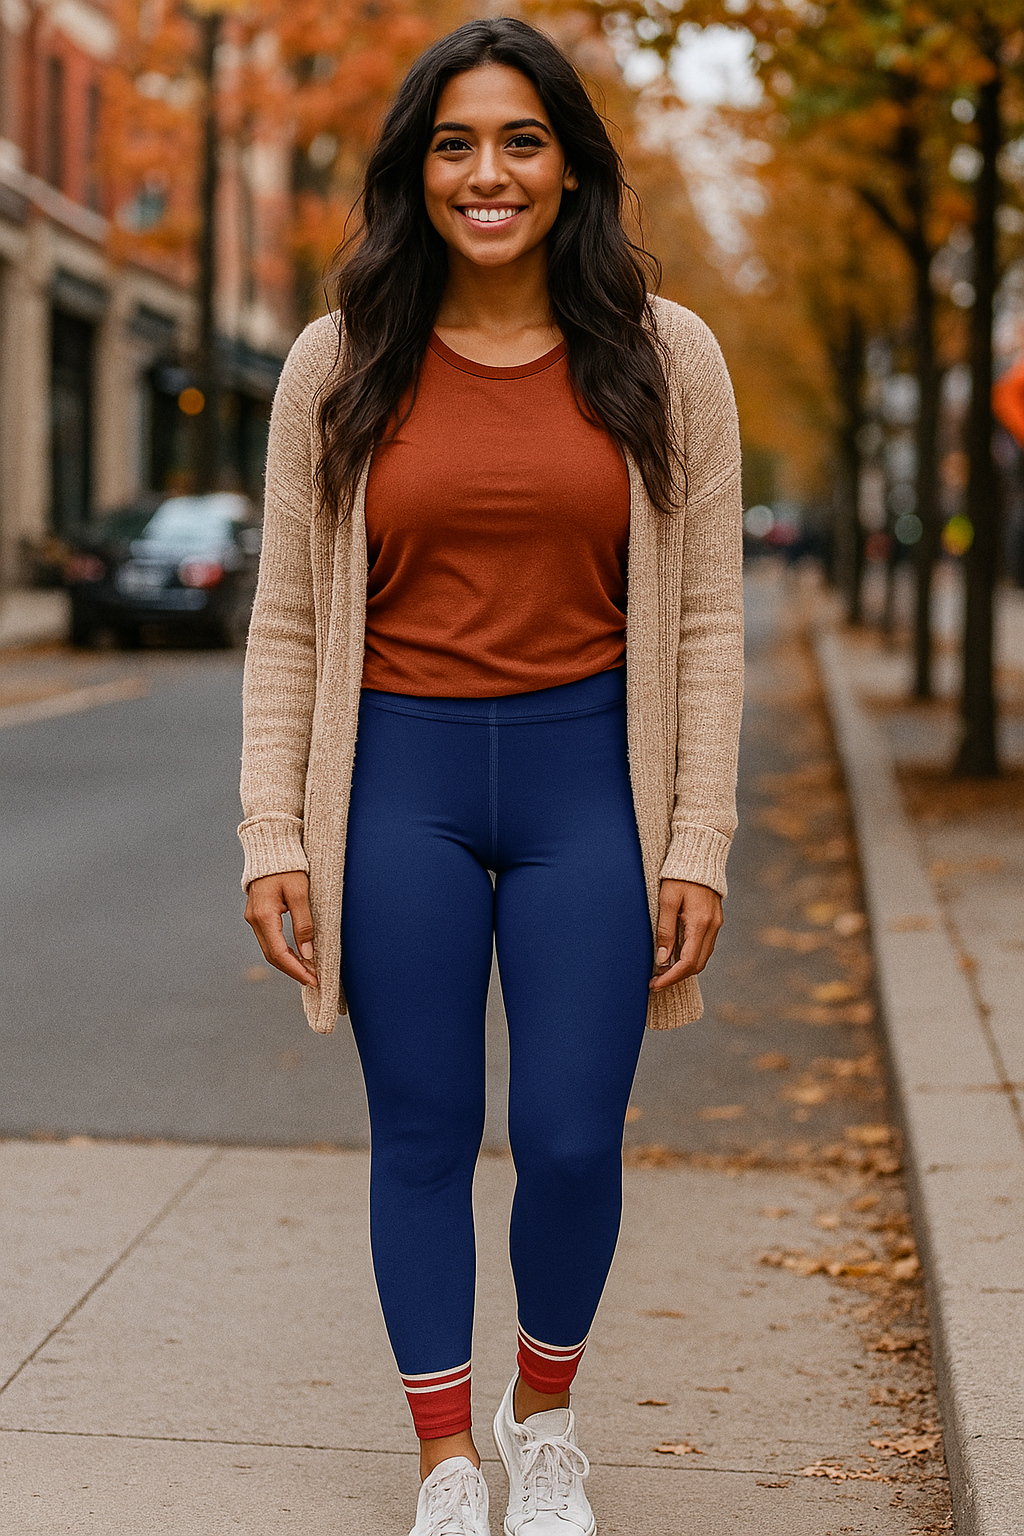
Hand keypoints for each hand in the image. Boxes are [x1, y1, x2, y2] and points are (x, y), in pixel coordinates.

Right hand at [245, 871, 317, 986]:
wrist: (271, 848)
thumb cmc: (289, 867)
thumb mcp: (300, 893)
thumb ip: (303, 924)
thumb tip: (308, 953)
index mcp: (264, 916)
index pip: (279, 953)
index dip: (296, 969)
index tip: (312, 979)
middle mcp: (254, 920)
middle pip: (272, 955)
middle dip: (293, 970)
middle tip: (313, 979)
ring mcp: (253, 917)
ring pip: (270, 949)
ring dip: (289, 962)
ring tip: (308, 971)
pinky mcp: (258, 914)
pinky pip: (270, 939)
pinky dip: (284, 951)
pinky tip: (298, 955)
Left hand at [649, 878, 722, 991]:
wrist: (699, 856)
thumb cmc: (678, 875)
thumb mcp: (667, 900)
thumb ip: (665, 930)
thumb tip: (662, 959)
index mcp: (700, 923)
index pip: (688, 962)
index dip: (671, 977)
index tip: (655, 985)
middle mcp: (712, 927)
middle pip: (697, 964)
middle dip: (676, 976)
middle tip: (655, 981)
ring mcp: (715, 924)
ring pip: (702, 957)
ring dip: (683, 968)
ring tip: (661, 971)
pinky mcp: (714, 921)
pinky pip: (703, 946)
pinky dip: (689, 956)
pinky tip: (674, 955)